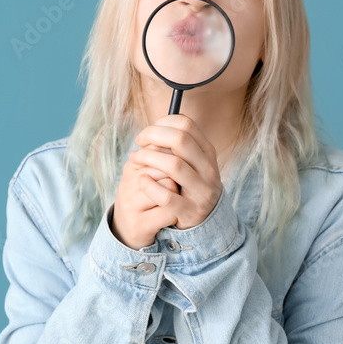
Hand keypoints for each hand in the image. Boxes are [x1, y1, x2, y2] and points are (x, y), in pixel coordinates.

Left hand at [109, 115, 222, 249]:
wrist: (203, 220)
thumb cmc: (188, 184)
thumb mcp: (190, 162)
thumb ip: (175, 146)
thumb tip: (151, 130)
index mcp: (207, 152)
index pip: (186, 125)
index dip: (162, 124)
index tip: (146, 134)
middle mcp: (208, 169)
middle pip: (180, 140)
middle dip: (153, 136)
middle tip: (138, 142)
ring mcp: (201, 191)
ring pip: (174, 166)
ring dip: (148, 158)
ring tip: (134, 159)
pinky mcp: (190, 211)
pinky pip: (167, 196)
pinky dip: (150, 186)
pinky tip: (141, 181)